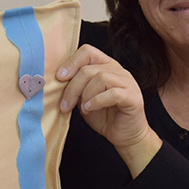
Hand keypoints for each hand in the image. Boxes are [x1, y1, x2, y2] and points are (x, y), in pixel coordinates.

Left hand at [57, 45, 161, 176]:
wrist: (125, 136)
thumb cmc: (105, 117)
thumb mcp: (84, 99)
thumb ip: (75, 88)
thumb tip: (56, 83)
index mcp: (106, 66)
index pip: (87, 52)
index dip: (71, 63)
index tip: (59, 78)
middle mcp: (118, 71)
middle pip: (89, 69)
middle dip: (73, 88)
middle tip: (65, 105)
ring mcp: (128, 83)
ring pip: (101, 78)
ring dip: (86, 95)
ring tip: (83, 109)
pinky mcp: (133, 97)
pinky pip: (113, 93)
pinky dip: (98, 101)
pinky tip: (91, 109)